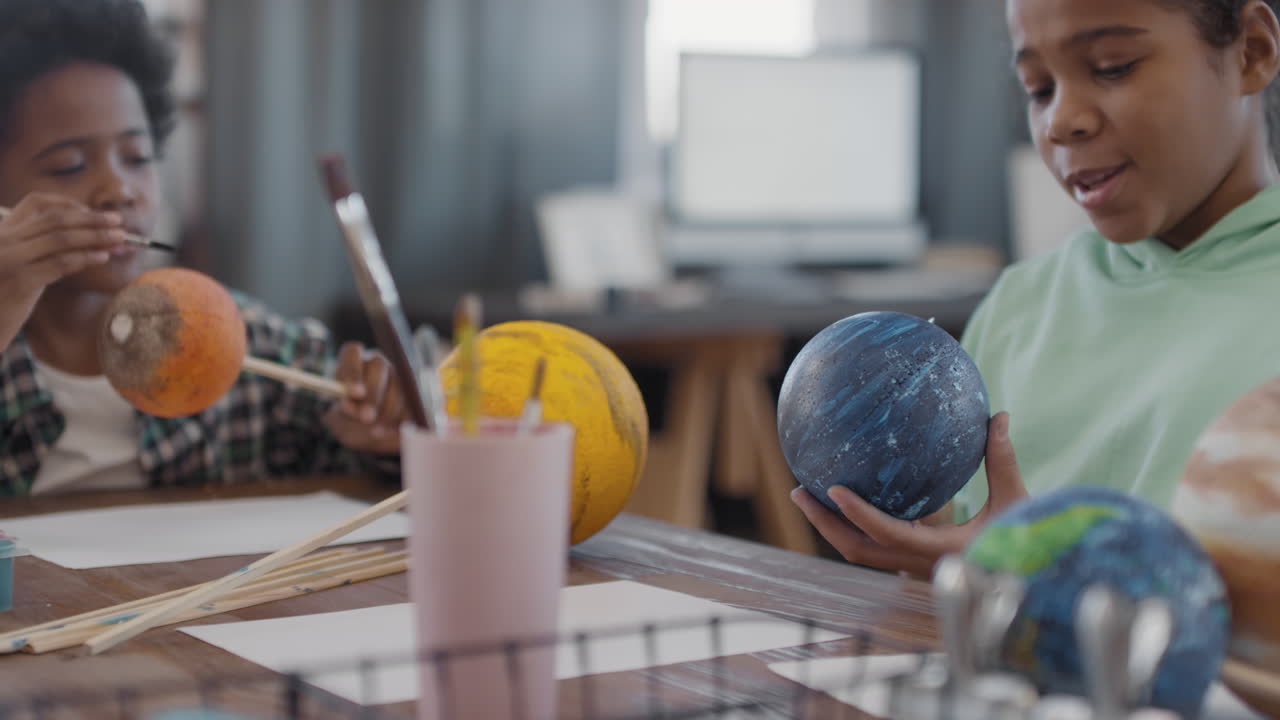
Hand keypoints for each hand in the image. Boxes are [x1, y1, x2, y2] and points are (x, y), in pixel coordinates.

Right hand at [0, 193, 128, 348]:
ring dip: (95, 236)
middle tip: (117, 220)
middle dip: (90, 218)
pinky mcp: (21, 281)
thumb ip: (43, 248)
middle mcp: (4, 240)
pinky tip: (102, 257)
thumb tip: (92, 239)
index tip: (92, 212)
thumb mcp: (18, 263)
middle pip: (55, 219)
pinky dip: (85, 258)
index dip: (68, 204)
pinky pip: (60, 263)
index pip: (35, 202)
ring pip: (61, 238)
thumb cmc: (5, 296)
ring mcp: (10, 259)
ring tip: (118, 239)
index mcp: (2, 231)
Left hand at [323, 342, 405, 454]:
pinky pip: (413, 400)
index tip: (355, 394)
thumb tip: (354, 407)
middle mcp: (376, 363)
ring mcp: (397, 375)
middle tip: (367, 417)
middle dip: (373, 394)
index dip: (353, 371)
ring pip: (397, 383)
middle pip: (378, 366)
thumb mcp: (340, 419)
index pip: (352, 353)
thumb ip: (346, 411)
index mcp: (353, 362)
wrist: (370, 432)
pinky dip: (403, 418)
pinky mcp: (413, 392)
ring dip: (388, 410)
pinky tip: (392, 431)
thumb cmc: (351, 421)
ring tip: (376, 431)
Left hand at [790, 412, 1027, 578]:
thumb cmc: (1024, 541)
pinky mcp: (909, 564)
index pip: (886, 534)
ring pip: (858, 552)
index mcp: (937, 551)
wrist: (1025, 581)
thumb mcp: (1015, 501)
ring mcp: (910, 568)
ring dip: (830, 526)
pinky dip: (850, 526)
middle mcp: (916, 564)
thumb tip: (999, 415)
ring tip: (807, 494)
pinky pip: (870, 547)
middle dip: (824, 523)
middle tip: (799, 491)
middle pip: (856, 550)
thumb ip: (1002, 460)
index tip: (834, 489)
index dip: (858, 514)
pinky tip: (840, 501)